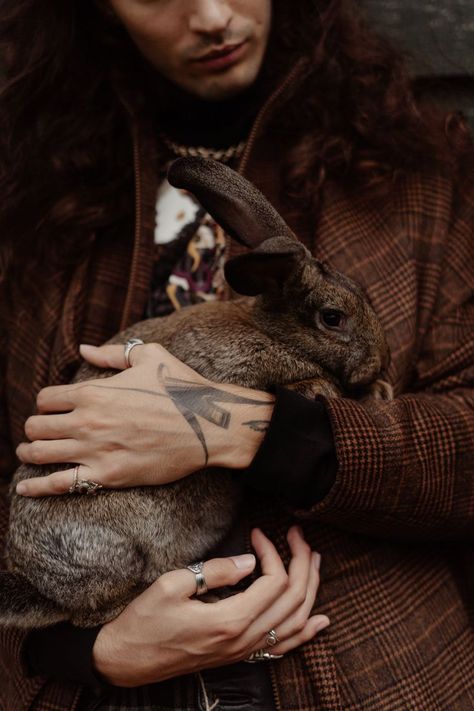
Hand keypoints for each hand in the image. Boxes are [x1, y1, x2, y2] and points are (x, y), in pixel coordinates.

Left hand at [16, 342, 273, 496]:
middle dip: (34, 427)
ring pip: (41, 454)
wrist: (210, 425)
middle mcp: (88, 421)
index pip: (46, 398)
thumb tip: (84, 349)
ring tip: (29, 453)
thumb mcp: (150, 356)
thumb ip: (112, 353)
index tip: (52, 408)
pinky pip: (60, 485)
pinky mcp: (108, 476)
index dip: (46, 403)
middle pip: (36, 426)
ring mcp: (96, 450)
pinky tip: (23, 488)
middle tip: (39, 431)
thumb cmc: (182, 387)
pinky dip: (36, 487)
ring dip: (30, 452)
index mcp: (94, 391)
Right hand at [92, 527, 328, 686]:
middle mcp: (244, 640)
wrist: (127, 660)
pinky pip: (283, 648)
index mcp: (230, 621)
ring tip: (315, 562)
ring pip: (295, 623)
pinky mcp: (238, 656)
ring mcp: (243, 652)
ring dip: (310, 590)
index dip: (273, 552)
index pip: (274, 582)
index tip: (258, 532)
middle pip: (293, 600)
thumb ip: (216, 572)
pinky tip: (320, 622)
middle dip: (302, 563)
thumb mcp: (172, 586)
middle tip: (298, 535)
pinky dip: (306, 633)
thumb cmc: (145, 621)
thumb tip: (250, 561)